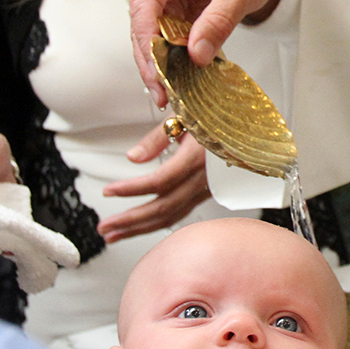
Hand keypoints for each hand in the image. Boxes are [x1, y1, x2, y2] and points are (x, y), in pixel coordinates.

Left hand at [96, 124, 210, 243]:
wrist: (244, 123)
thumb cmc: (214, 114)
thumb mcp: (183, 116)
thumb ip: (157, 139)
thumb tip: (133, 157)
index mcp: (197, 157)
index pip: (159, 181)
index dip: (131, 189)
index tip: (108, 191)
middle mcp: (204, 178)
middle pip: (163, 207)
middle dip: (130, 220)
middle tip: (105, 228)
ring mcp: (207, 189)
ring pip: (172, 216)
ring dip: (140, 228)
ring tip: (115, 234)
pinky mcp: (206, 193)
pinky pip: (180, 212)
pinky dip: (158, 223)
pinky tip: (142, 226)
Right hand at [130, 0, 290, 106]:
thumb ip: (220, 20)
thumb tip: (197, 55)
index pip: (145, 1)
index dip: (147, 38)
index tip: (157, 69)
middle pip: (140, 22)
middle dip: (150, 61)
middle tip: (163, 94)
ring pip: (146, 36)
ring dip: (157, 66)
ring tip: (168, 96)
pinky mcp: (165, 9)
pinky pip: (160, 39)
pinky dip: (168, 60)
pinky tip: (176, 82)